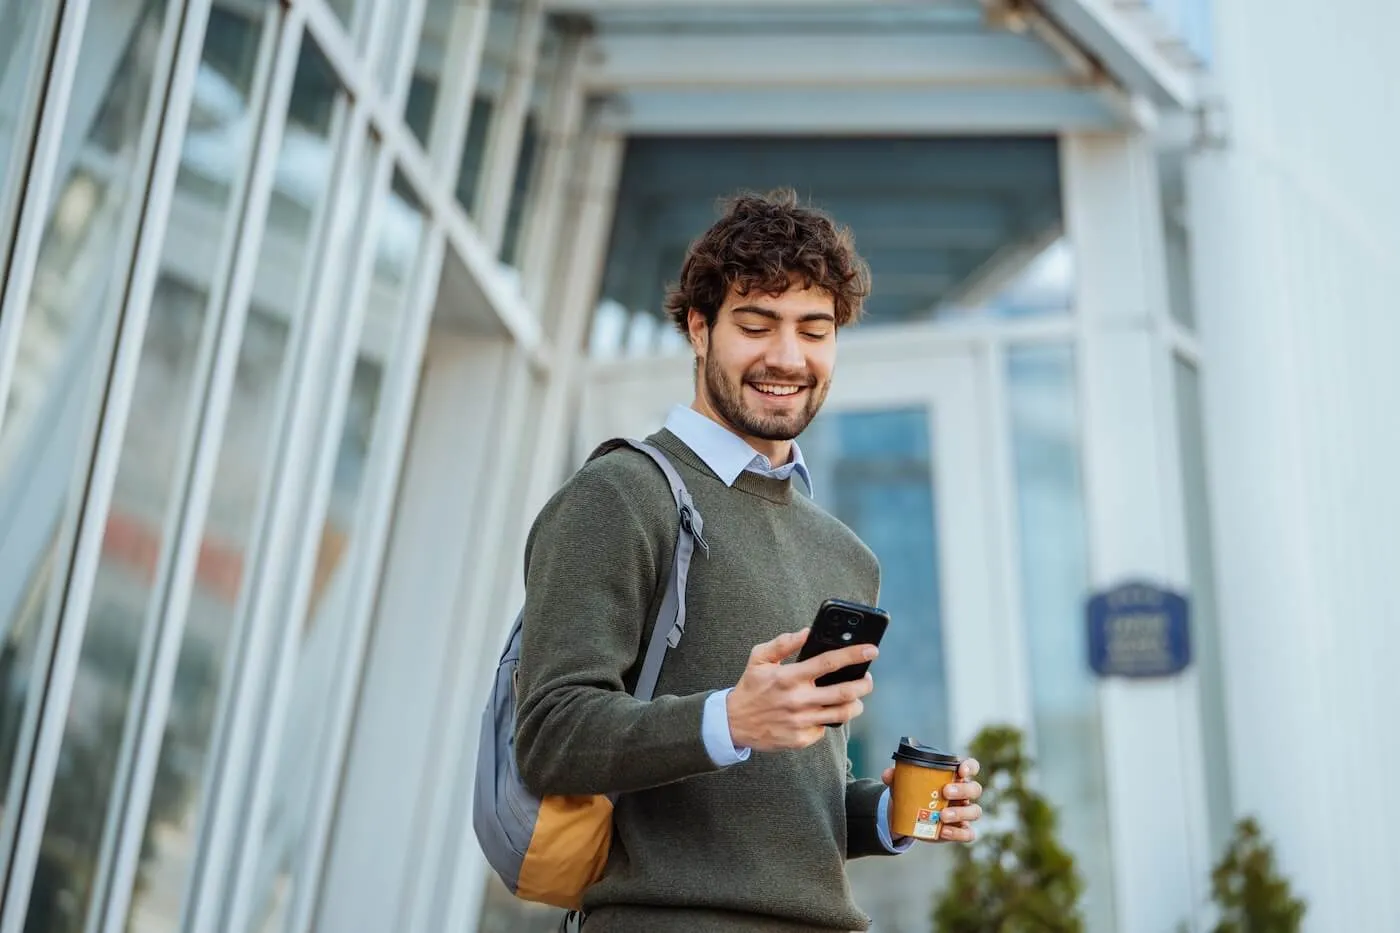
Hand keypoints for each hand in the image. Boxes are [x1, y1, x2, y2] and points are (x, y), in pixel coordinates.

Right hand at [726, 629, 876, 751]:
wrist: (733, 723)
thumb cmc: (750, 688)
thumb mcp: (759, 659)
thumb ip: (783, 643)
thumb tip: (807, 632)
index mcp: (789, 677)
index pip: (829, 663)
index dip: (853, 655)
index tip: (871, 650)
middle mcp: (798, 700)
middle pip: (845, 692)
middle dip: (864, 684)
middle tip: (868, 679)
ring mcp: (801, 722)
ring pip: (842, 714)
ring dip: (855, 704)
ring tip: (855, 698)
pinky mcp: (801, 739)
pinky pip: (825, 729)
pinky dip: (829, 720)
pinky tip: (824, 713)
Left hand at [881, 758, 982, 842]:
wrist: (910, 816)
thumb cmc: (913, 792)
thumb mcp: (904, 783)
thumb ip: (896, 776)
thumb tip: (887, 774)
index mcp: (954, 776)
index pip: (971, 766)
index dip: (970, 767)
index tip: (960, 770)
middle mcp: (964, 794)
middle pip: (975, 789)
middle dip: (963, 790)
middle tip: (945, 792)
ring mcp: (964, 812)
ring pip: (975, 811)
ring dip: (960, 813)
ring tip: (942, 815)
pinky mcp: (960, 830)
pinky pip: (969, 833)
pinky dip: (958, 833)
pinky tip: (944, 831)